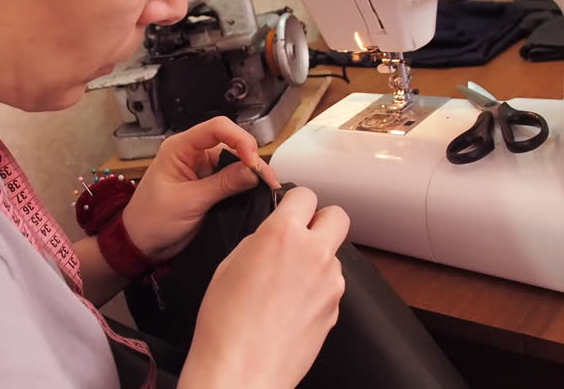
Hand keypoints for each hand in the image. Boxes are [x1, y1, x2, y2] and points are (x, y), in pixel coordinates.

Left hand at [122, 117, 279, 261]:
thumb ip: (223, 184)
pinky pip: (232, 178)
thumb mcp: (190, 201)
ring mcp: (202, 169)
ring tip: (270, 186)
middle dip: (251, 157)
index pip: (217, 128)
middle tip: (269, 179)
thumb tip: (253, 171)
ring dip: (252, 171)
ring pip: (235, 160)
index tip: (252, 162)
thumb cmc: (153, 219)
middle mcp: (193, 153)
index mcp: (180, 147)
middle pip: (231, 142)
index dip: (240, 140)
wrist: (141, 244)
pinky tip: (260, 191)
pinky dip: (246, 183)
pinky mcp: (209, 185)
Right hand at [179, 188, 348, 388]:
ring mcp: (330, 283)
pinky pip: (331, 286)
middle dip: (321, 221)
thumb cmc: (225, 322)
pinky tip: (291, 306)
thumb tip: (272, 236)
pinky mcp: (336, 309)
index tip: (288, 210)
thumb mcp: (229, 264)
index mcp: (283, 234)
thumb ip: (259, 241)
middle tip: (300, 236)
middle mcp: (314, 253)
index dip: (295, 202)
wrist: (241, 370)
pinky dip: (317, 289)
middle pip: (338, 216)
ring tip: (286, 284)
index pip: (305, 195)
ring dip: (317, 260)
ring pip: (334, 255)